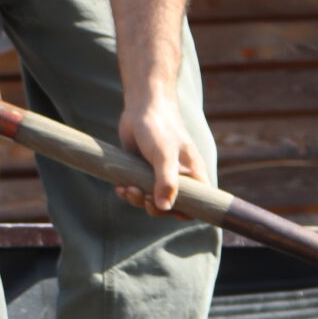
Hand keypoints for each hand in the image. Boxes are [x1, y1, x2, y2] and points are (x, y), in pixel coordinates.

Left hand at [116, 93, 206, 214]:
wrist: (142, 106)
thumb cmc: (160, 127)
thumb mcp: (164, 155)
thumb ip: (166, 182)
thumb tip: (164, 208)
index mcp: (193, 175)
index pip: (197, 204)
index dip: (185, 213)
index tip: (167, 210)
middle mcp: (180, 178)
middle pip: (171, 208)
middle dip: (155, 208)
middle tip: (142, 198)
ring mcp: (161, 176)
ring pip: (152, 202)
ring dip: (138, 200)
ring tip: (127, 189)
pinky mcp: (144, 172)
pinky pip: (139, 191)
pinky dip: (129, 192)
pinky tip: (120, 187)